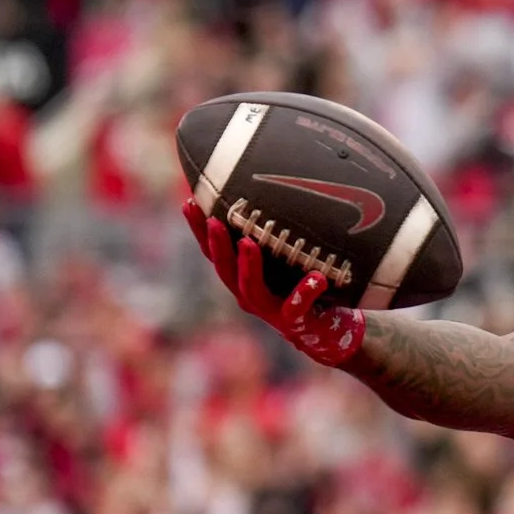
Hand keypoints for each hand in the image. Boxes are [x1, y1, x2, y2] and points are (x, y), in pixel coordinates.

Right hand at [183, 201, 364, 366]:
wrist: (324, 329)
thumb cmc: (300, 285)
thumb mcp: (284, 257)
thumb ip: (275, 233)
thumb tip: (276, 184)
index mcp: (241, 276)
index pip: (213, 252)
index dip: (199, 230)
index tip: (189, 202)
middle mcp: (249, 294)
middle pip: (224, 270)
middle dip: (217, 245)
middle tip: (213, 220)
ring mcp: (270, 309)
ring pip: (251, 289)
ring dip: (248, 265)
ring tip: (248, 243)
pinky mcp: (295, 321)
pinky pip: (297, 307)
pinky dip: (305, 292)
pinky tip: (317, 278)